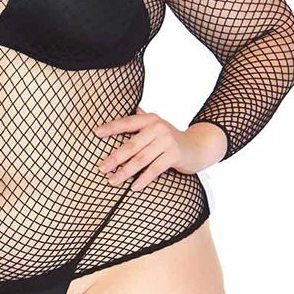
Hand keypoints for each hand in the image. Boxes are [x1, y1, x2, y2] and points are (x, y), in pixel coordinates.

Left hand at [94, 110, 226, 190]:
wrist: (197, 146)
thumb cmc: (170, 139)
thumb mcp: (156, 127)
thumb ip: (143, 119)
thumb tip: (132, 106)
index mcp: (149, 119)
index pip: (127, 122)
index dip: (111, 128)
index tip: (96, 133)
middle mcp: (157, 128)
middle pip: (131, 145)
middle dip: (114, 158)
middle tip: (101, 168)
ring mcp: (166, 141)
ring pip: (141, 159)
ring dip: (125, 172)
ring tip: (112, 181)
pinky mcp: (174, 154)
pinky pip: (155, 169)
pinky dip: (144, 179)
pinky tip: (134, 187)